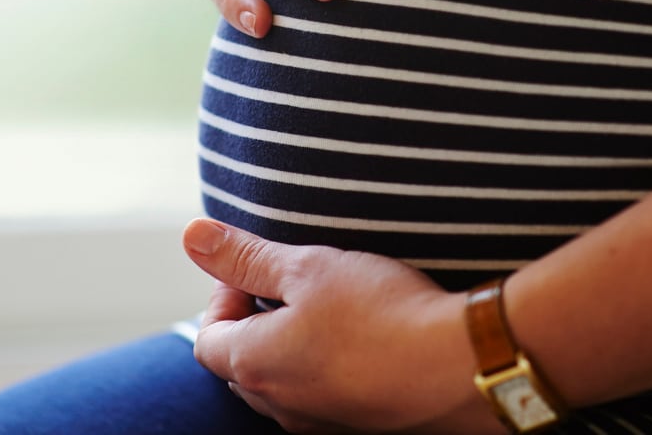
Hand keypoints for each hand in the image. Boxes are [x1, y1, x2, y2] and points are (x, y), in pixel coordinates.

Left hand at [182, 219, 504, 433]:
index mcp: (254, 365)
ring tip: (334, 310)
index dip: (225, 295)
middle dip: (256, 323)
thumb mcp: (309, 266)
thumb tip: (192, 236)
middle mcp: (280, 405)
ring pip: (284, 386)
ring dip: (294, 348)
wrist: (460, 366)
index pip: (207, 337)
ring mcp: (320, 423)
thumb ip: (247, 255)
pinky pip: (325, 399)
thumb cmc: (382, 312)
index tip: (261, 268)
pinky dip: (330, 369)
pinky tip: (368, 341)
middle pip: (242, 366)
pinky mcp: (360, 428)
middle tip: (294, 287)